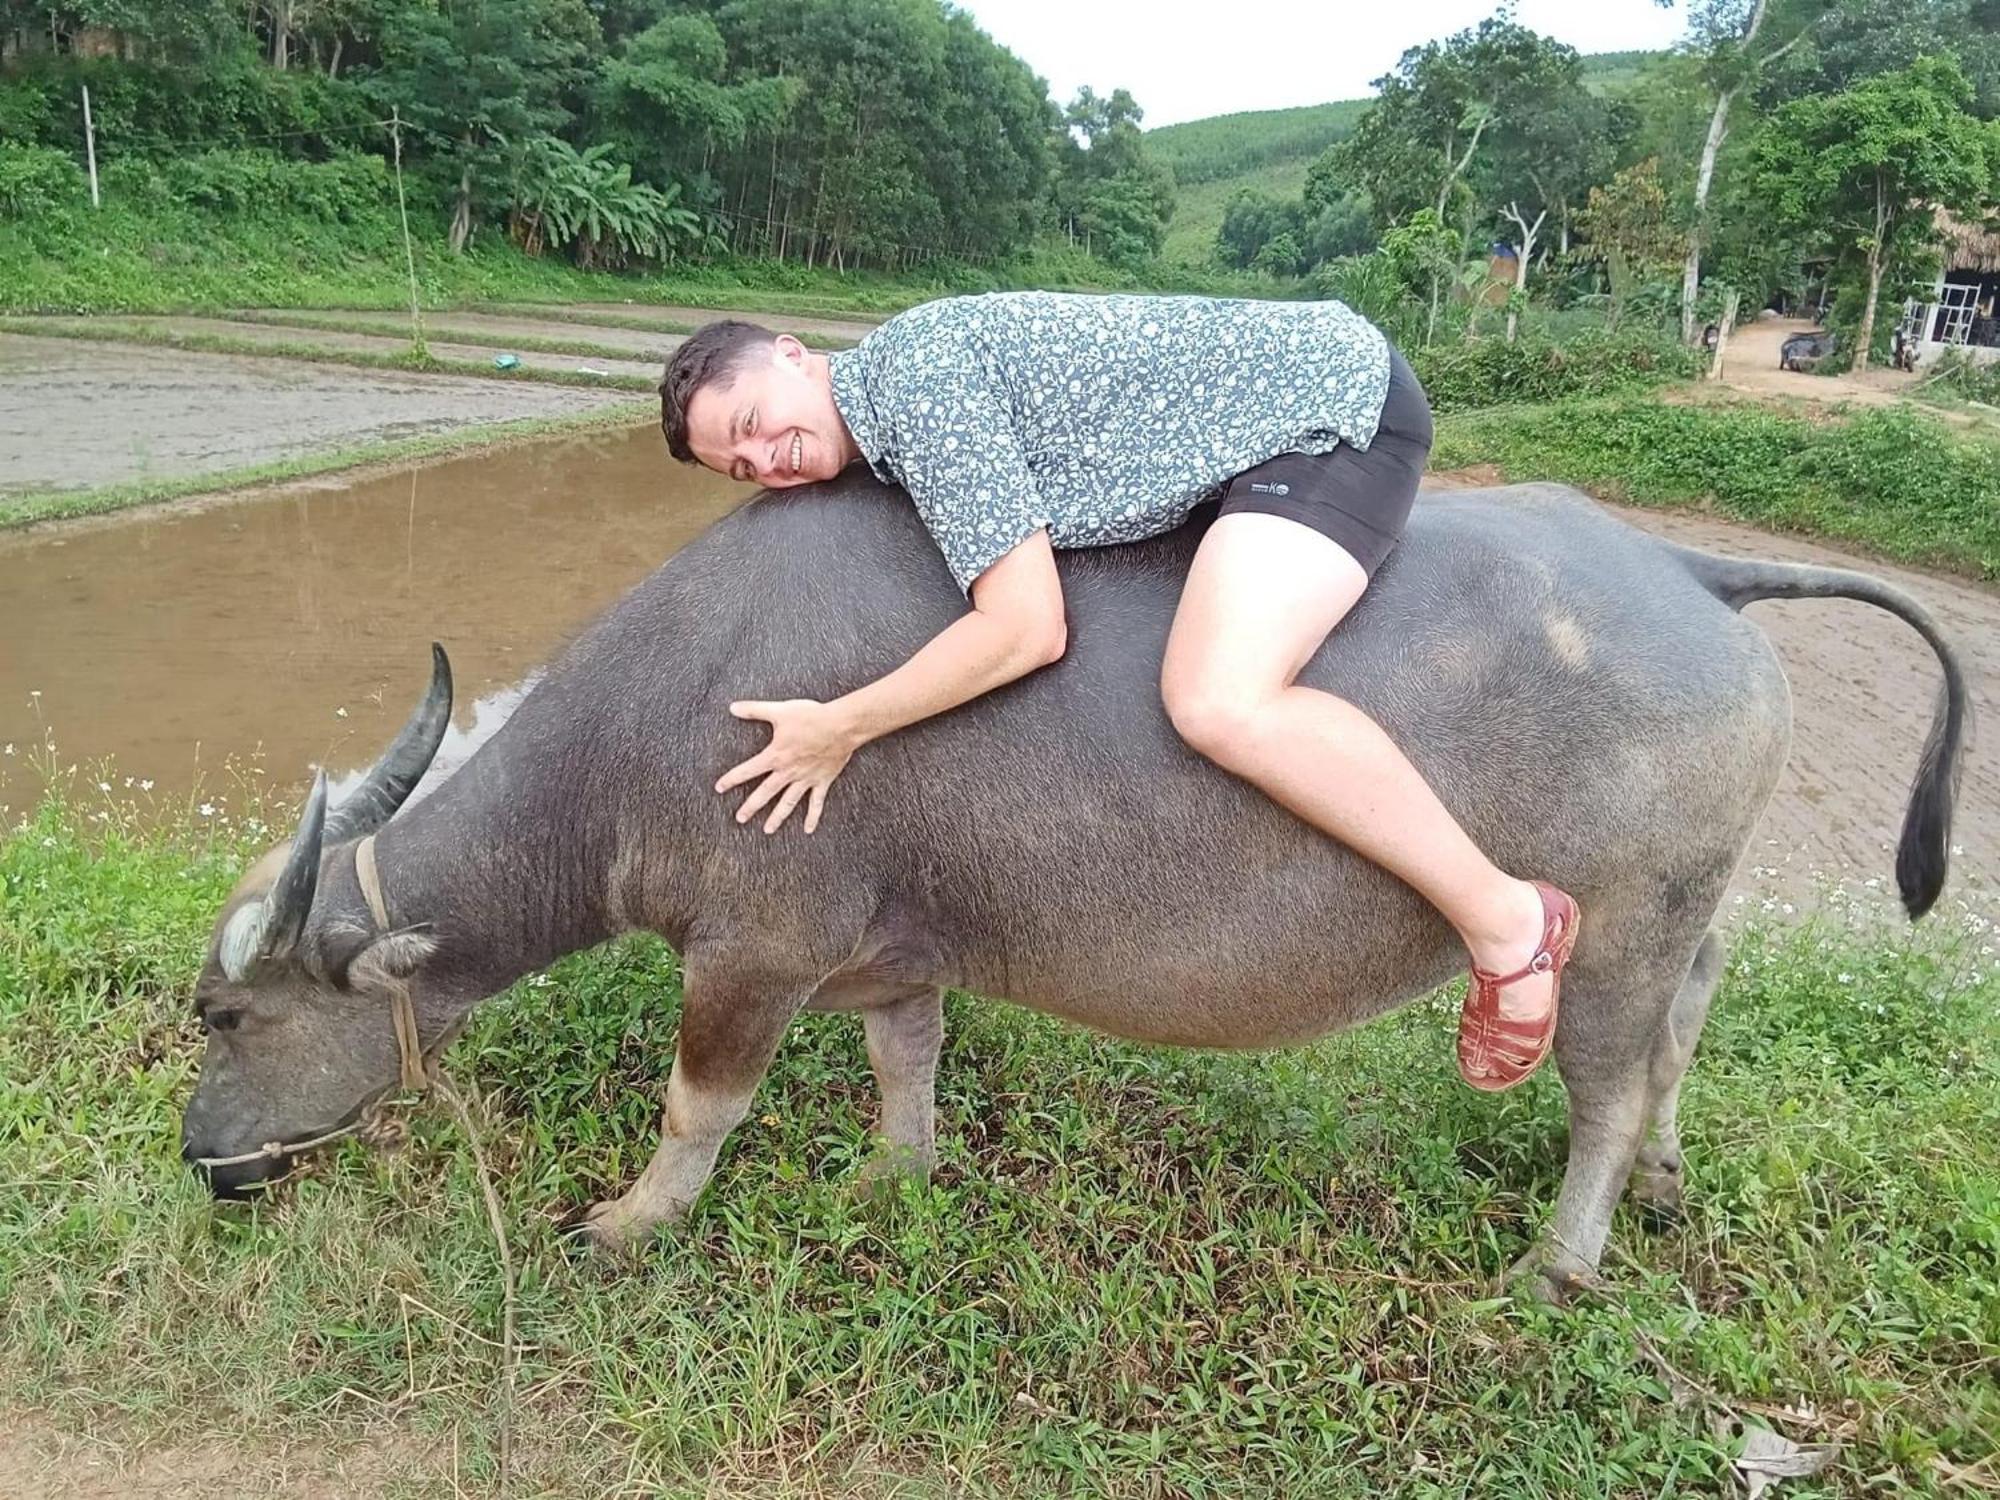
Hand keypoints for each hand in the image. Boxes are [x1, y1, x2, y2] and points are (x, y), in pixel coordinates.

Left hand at [715, 698, 857, 833]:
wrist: (841, 726)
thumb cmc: (811, 717)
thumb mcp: (780, 711)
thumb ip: (755, 710)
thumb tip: (733, 708)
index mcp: (775, 756)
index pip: (747, 771)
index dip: (731, 779)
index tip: (719, 788)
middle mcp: (788, 772)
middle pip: (765, 793)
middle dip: (751, 807)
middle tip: (740, 819)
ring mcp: (805, 779)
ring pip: (788, 803)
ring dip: (777, 817)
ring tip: (768, 830)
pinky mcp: (822, 781)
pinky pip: (816, 803)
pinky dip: (812, 816)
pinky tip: (808, 829)